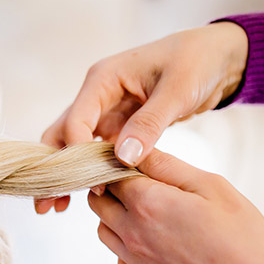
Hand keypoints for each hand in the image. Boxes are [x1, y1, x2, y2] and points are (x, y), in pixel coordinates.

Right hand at [35, 22, 247, 214]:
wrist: (217, 57)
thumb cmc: (197, 62)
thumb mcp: (177, 90)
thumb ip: (149, 123)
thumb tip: (123, 159)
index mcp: (102, 79)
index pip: (76, 121)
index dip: (79, 154)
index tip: (94, 182)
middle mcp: (96, 95)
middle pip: (61, 133)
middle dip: (54, 168)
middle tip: (45, 201)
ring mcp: (105, 111)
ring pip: (73, 146)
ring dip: (65, 173)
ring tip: (55, 206)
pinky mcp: (118, 125)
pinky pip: (95, 151)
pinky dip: (88, 172)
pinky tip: (84, 196)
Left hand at [87, 150, 263, 263]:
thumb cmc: (241, 238)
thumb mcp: (212, 187)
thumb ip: (169, 166)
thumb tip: (140, 151)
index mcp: (148, 203)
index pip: (111, 173)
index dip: (121, 163)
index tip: (135, 161)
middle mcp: (131, 233)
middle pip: (98, 201)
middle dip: (110, 187)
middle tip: (139, 183)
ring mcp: (133, 260)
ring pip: (103, 229)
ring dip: (115, 215)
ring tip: (147, 210)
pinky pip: (118, 254)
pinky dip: (125, 242)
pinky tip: (153, 238)